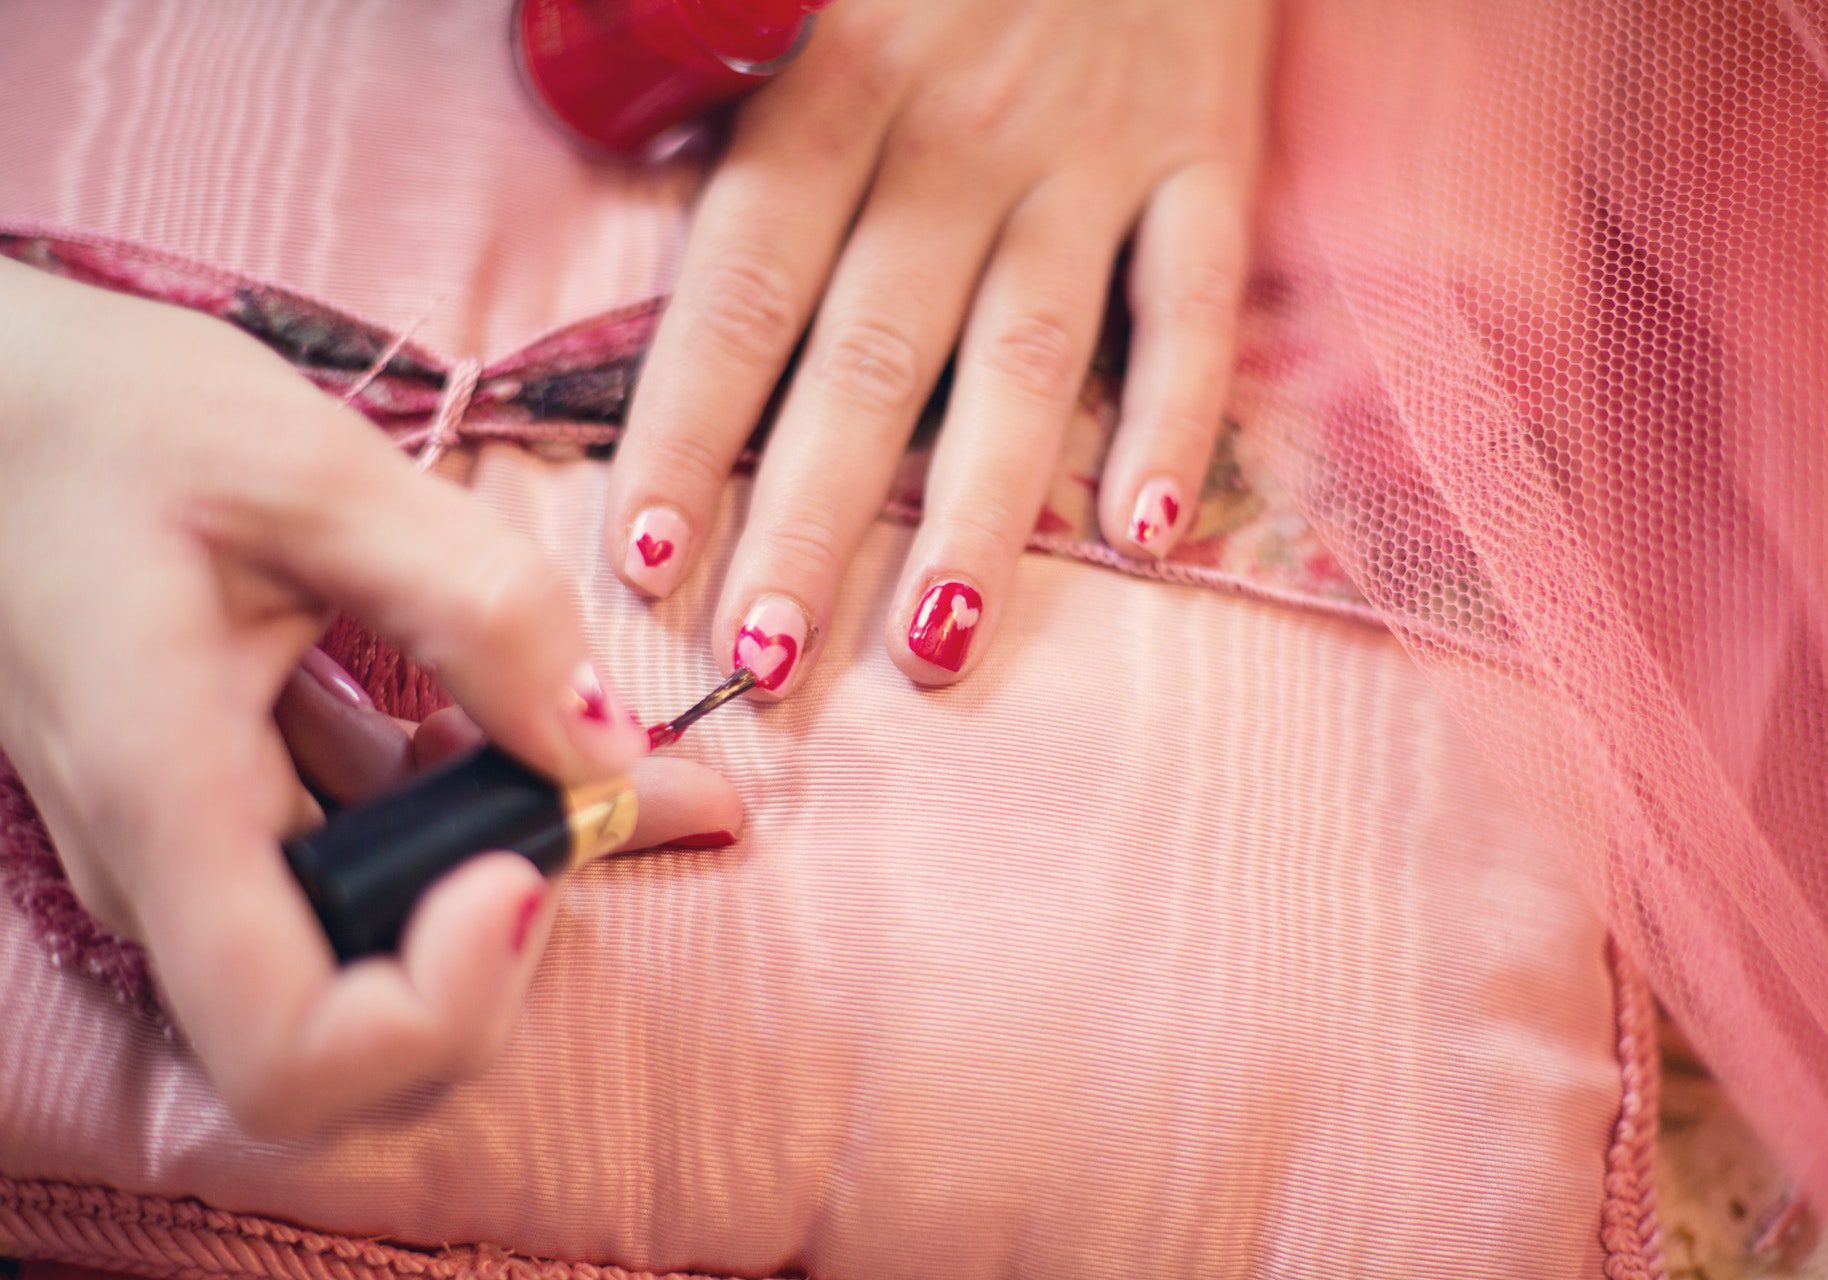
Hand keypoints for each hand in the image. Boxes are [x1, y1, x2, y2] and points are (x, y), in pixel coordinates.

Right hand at [0, 260, 741, 1134]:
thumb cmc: (96, 415)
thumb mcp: (311, 472)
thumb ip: (478, 608)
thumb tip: (608, 748)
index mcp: (166, 801)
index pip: (295, 1054)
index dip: (442, 1010)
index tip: (521, 870)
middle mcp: (162, 864)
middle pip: (358, 1016)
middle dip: (515, 931)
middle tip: (630, 798)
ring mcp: (182, 845)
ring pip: (367, 934)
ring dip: (502, 863)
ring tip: (603, 757)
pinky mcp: (209, 804)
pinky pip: (349, 854)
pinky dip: (455, 810)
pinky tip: (511, 723)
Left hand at [604, 0, 1269, 695]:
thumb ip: (697, 43)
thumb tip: (603, 145)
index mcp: (829, 78)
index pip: (740, 289)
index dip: (689, 430)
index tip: (646, 559)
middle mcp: (957, 134)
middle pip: (871, 357)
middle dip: (810, 520)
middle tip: (763, 662)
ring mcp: (1092, 153)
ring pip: (1027, 359)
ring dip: (977, 512)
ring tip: (930, 646)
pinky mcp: (1208, 154)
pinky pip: (1194, 303)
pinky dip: (1177, 416)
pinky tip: (1143, 532)